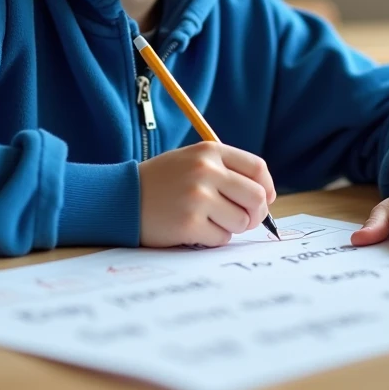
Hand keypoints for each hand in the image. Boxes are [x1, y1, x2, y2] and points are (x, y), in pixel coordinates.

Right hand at [138, 142, 275, 247]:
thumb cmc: (162, 183)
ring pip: (241, 221)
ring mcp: (197, 197)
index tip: (264, 200)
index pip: (257, 168)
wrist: (121, 198)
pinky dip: (212, 238)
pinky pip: (221, 238)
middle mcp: (206, 170)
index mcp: (209, 151)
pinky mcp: (189, 223)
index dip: (266, 188)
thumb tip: (264, 198)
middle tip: (244, 220)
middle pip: (256, 197)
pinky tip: (193, 229)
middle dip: (255, 214)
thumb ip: (225, 172)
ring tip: (209, 221)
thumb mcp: (192, 162)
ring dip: (231, 227)